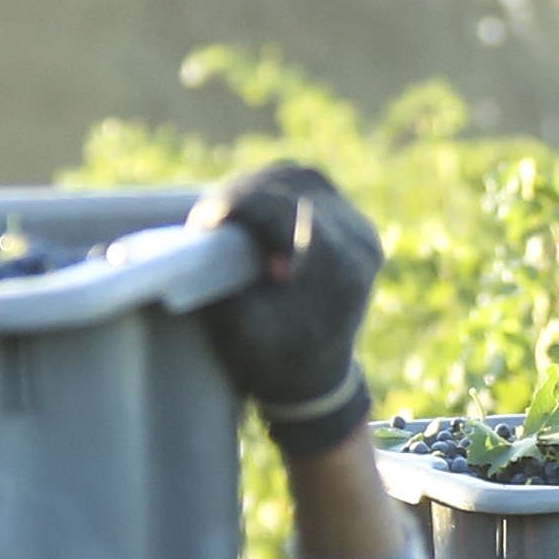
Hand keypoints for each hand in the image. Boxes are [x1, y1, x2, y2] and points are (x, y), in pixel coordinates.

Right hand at [189, 161, 381, 459]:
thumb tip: (197, 237)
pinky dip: (276, 190)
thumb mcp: (240, 330)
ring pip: (302, 179)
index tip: (202, 219)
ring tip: (224, 210)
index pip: (282, 211)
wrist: (315, 379)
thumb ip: (223, 282)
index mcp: (337, 269)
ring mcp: (362, 230)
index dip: (236, 206)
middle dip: (243, 194)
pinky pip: (313, 188)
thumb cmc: (274, 361)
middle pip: (293, 187)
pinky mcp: (355, 225)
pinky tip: (249, 208)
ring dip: (259, 187)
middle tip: (206, 214)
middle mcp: (359, 242)